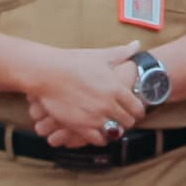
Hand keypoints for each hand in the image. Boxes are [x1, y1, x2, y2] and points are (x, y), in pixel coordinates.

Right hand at [24, 47, 144, 148]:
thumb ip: (122, 52)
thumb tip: (137, 44)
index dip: (138, 111)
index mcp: (116, 88)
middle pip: (128, 122)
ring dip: (114, 130)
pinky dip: (100, 138)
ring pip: (115, 132)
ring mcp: (95, 117)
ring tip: (110, 126)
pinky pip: (98, 140)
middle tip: (122, 118)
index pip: (137, 108)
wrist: (47, 72)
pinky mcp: (80, 126)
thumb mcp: (100, 55)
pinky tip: (98, 132)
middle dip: (127, 120)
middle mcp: (108, 104)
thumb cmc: (73, 62)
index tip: (134, 110)